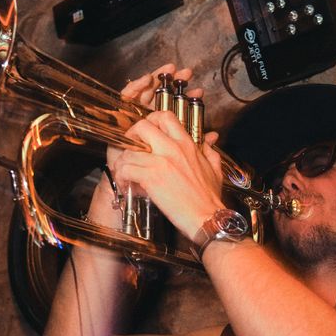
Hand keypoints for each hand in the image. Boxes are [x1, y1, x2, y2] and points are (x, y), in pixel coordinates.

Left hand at [109, 65, 222, 238]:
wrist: (208, 218)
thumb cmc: (210, 199)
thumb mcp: (214, 169)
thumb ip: (209, 151)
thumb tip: (210, 139)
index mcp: (187, 145)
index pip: (165, 117)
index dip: (151, 121)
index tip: (146, 133)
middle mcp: (173, 149)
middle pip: (142, 126)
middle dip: (131, 136)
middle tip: (130, 149)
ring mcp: (161, 162)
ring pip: (129, 150)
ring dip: (123, 161)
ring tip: (124, 172)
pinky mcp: (151, 177)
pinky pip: (125, 168)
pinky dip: (121, 177)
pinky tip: (126, 185)